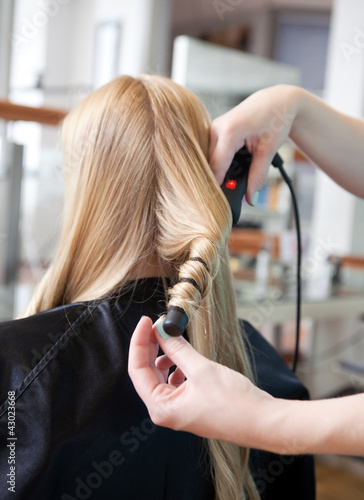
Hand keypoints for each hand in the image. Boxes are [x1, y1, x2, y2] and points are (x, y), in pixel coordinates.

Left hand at [128, 316, 273, 447]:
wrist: (262, 421)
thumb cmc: (234, 403)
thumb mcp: (201, 369)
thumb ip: (177, 348)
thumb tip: (160, 330)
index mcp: (161, 408)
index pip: (137, 370)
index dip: (139, 342)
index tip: (146, 321)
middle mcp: (166, 411)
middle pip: (146, 372)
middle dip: (151, 346)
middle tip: (158, 323)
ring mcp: (178, 408)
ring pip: (160, 375)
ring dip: (163, 355)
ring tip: (171, 338)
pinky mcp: (191, 403)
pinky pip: (174, 381)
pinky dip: (176, 365)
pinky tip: (184, 356)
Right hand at [209, 85, 299, 204]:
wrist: (277, 100)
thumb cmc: (275, 119)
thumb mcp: (268, 151)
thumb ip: (257, 176)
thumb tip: (251, 199)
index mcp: (228, 132)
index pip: (217, 168)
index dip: (218, 187)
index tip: (219, 203)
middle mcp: (216, 128)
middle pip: (212, 165)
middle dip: (222, 179)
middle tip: (235, 192)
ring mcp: (213, 128)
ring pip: (211, 160)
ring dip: (222, 170)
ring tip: (239, 174)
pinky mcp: (215, 130)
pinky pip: (213, 152)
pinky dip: (223, 162)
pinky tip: (234, 164)